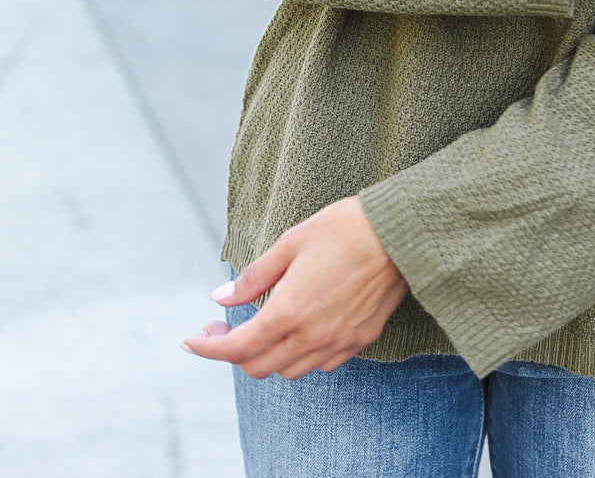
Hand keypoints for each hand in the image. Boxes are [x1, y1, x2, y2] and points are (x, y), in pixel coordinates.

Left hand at [181, 196, 407, 379]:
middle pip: (259, 366)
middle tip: (222, 330)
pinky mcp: (360, 340)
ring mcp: (338, 342)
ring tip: (262, 328)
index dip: (208, 348)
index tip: (191, 342)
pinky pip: (320, 364)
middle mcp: (311, 335)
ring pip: (290, 371)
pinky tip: (300, 330)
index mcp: (289, 309)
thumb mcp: (291, 241)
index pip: (236, 348)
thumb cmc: (344, 227)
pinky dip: (301, 356)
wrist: (400, 232)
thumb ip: (254, 276)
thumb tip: (219, 298)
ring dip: (268, 356)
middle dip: (233, 353)